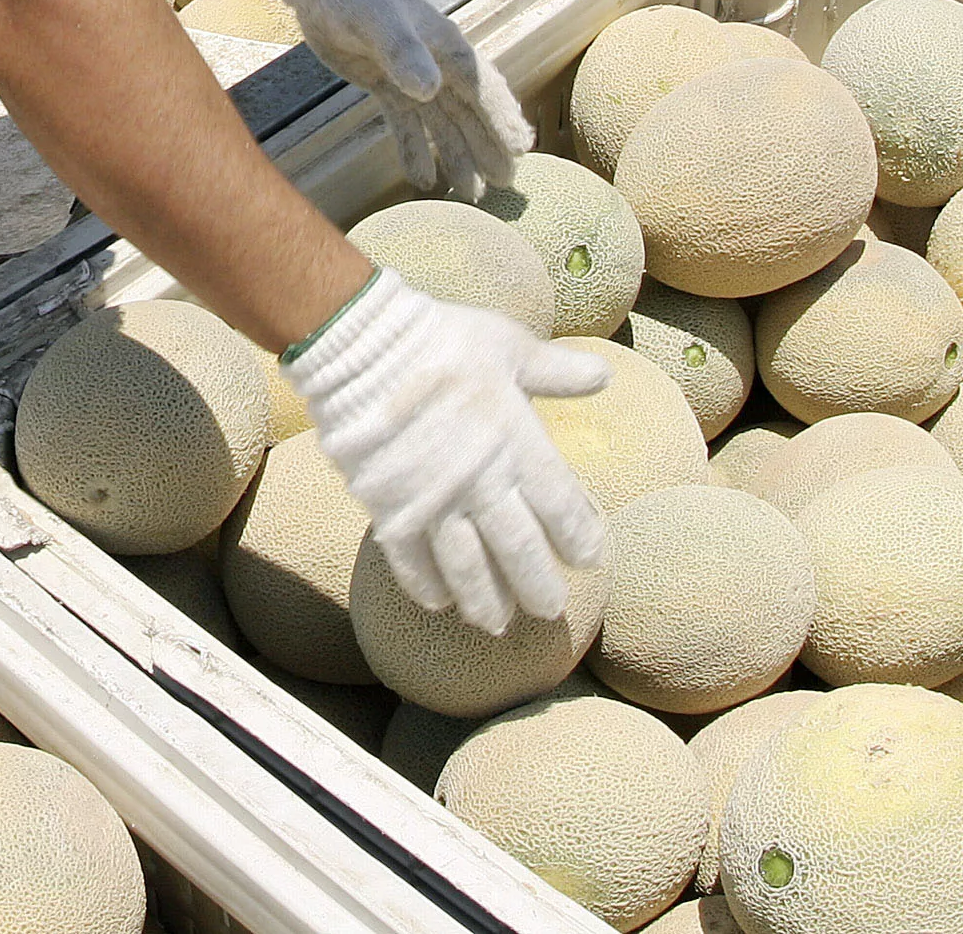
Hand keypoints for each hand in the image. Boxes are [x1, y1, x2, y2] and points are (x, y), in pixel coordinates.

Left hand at [281, 0, 531, 201]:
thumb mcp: (377, 21)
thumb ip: (403, 51)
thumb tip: (430, 89)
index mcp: (446, 47)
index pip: (483, 89)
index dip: (502, 119)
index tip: (521, 150)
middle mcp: (437, 65)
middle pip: (470, 113)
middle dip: (489, 147)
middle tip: (506, 184)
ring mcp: (413, 76)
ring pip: (444, 124)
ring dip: (458, 156)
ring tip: (472, 194)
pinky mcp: (388, 85)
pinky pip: (408, 123)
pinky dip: (416, 149)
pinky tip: (423, 179)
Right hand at [284, 269, 609, 630]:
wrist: (360, 344)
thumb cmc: (441, 339)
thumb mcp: (506, 346)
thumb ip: (553, 372)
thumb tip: (602, 375)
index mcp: (516, 444)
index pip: (561, 506)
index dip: (578, 537)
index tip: (590, 558)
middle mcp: (480, 483)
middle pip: (519, 551)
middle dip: (537, 585)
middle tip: (550, 610)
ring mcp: (433, 501)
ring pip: (467, 568)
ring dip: (485, 600)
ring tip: (496, 624)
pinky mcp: (388, 506)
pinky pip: (410, 560)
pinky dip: (425, 585)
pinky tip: (438, 603)